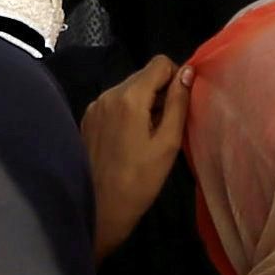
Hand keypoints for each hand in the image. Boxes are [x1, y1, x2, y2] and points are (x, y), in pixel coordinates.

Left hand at [81, 56, 184, 258]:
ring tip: (149, 137)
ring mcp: (93, 107)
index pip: (159, 63)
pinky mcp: (86, 120)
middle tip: (167, 126)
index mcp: (129, 97)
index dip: (176, 77)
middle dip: (159, 93)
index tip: (180, 105)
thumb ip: (178, 103)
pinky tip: (130, 141)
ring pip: (128, 90)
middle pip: (142, 76)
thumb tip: (188, 72)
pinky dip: (127, 113)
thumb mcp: (168, 143)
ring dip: (143, 104)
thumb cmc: (139, 181)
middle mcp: (107, 94)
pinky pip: (113, 104)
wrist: (98, 211)